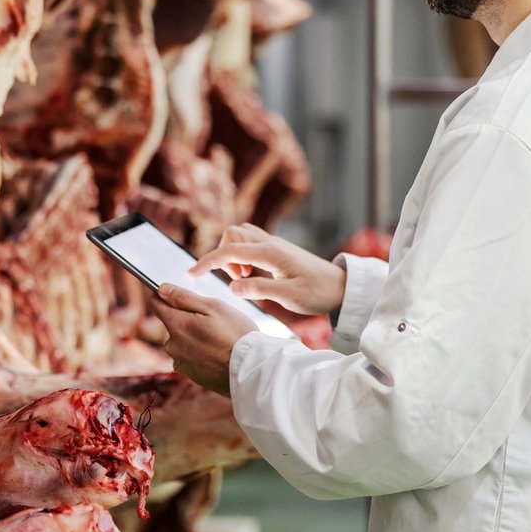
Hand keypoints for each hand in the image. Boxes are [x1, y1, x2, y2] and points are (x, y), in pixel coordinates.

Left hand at [152, 285, 257, 396]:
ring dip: (194, 337)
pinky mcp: (191, 375)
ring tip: (219, 338)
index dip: (163, 295)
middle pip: (172, 323)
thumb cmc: (235, 334)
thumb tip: (161, 289)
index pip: (156, 304)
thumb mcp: (213, 307)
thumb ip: (183, 297)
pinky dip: (200, 353)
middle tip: (213, 320)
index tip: (174, 293)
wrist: (251, 370)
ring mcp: (181, 362)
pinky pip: (190, 357)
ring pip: (182, 341)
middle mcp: (172, 345)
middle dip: (187, 318)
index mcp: (176, 325)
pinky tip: (219, 352)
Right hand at [188, 224, 346, 317]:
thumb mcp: (289, 296)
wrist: (340, 286)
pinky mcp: (276, 250)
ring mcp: (273, 244)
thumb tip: (232, 286)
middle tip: (237, 280)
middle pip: (231, 234)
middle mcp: (269, 243)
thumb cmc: (318, 292)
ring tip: (245, 279)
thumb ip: (260, 289)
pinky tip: (253, 275)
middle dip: (222, 256)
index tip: (190, 275)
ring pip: (240, 236)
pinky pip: (250, 244)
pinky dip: (242, 256)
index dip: (206, 262)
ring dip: (233, 255)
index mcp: (270, 253)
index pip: (228, 251)